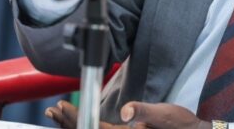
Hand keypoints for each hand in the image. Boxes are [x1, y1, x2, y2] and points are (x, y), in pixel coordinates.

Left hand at [45, 100, 211, 128]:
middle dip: (67, 124)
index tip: (61, 107)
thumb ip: (144, 112)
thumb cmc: (181, 125)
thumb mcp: (165, 115)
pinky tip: (78, 120)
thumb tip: (127, 111)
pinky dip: (85, 126)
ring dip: (72, 127)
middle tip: (52, 110)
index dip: (75, 120)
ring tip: (56, 115)